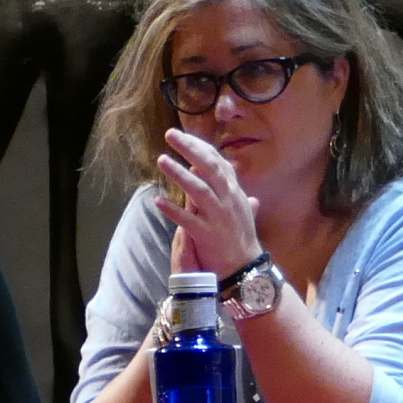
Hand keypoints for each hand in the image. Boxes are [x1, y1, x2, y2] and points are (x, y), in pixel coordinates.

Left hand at [156, 127, 266, 278]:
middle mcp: (228, 200)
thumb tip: (228, 167)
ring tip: (162, 160)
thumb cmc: (241, 237)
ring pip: (199, 190)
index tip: (183, 135)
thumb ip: (232, 187)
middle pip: (209, 168)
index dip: (200, 146)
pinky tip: (158, 201)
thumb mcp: (241, 208)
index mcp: (234, 192)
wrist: (245, 268)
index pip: (217, 162)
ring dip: (180, 174)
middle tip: (170, 135)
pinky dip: (173, 210)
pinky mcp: (207, 235)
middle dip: (190, 149)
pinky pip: (188, 220)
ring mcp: (218, 217)